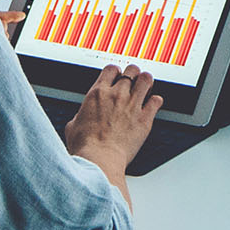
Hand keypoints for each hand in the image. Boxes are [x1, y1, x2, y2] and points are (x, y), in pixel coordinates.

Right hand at [65, 64, 162, 180]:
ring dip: (147, 82)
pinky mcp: (144, 118)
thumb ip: (80, 115)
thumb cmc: (84, 147)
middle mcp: (116, 95)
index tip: (117, 77)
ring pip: (146, 79)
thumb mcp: (72, 126)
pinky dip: (156, 101)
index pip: (111, 69)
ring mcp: (132, 105)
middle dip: (134, 74)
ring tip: (146, 88)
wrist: (98, 160)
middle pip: (132, 70)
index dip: (116, 72)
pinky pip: (157, 100)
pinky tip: (152, 105)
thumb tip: (81, 117)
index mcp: (97, 94)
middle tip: (134, 81)